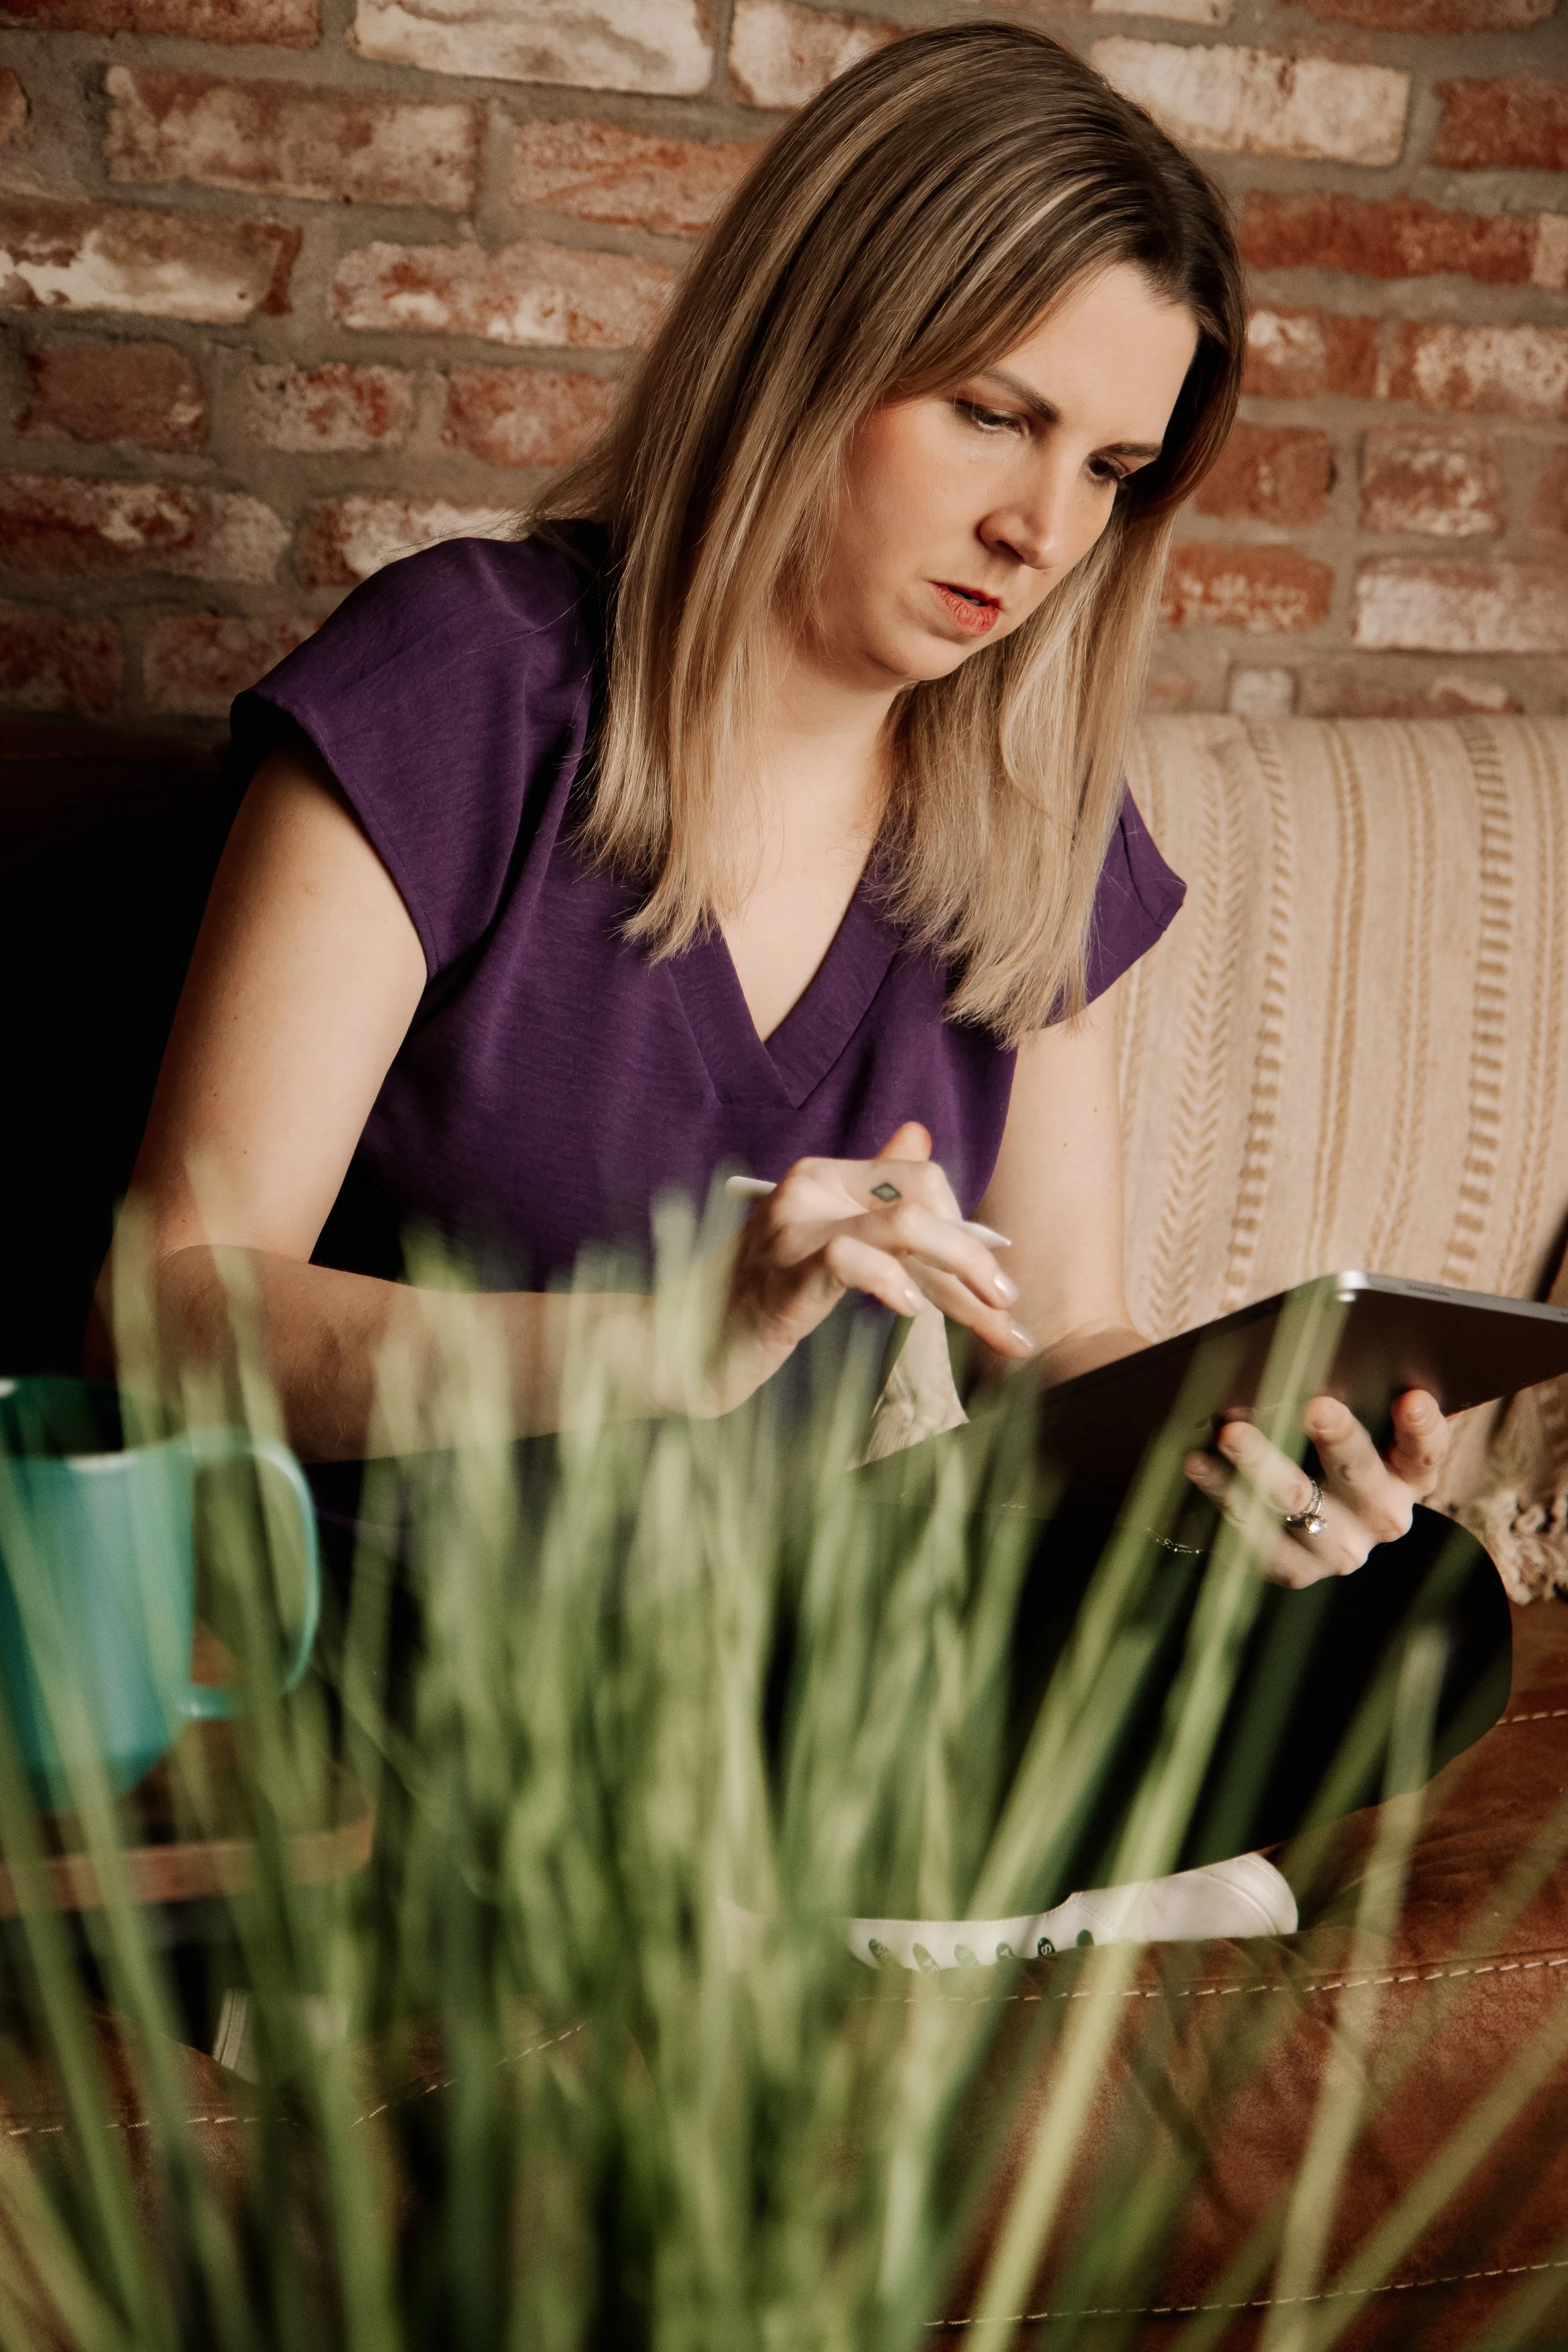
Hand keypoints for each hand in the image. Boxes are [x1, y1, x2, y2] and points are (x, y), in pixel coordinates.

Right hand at [703, 1121, 1033, 1413]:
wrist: (685, 1345)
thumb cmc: (760, 1299)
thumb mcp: (829, 1243)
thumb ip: (877, 1197)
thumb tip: (920, 1135)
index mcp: (826, 1176)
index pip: (923, 1181)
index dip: (967, 1233)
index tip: (991, 1290)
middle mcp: (811, 1187)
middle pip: (925, 1197)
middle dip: (977, 1257)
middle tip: (1008, 1308)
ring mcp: (794, 1228)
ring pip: (904, 1224)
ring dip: (961, 1269)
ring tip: (988, 1314)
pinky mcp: (784, 1273)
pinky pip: (853, 1259)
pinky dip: (893, 1283)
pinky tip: (911, 1311)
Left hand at [1182, 1389, 1450, 1588]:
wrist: (1299, 1520)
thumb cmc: (1323, 1444)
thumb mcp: (1350, 1420)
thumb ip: (1349, 1392)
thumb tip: (1320, 1353)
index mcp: (1407, 1474)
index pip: (1424, 1450)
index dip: (1421, 1426)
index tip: (1411, 1397)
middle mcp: (1381, 1514)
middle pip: (1360, 1474)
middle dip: (1338, 1438)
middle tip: (1315, 1406)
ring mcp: (1339, 1548)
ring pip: (1298, 1502)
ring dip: (1262, 1464)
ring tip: (1230, 1432)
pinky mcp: (1293, 1569)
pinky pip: (1253, 1532)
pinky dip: (1222, 1492)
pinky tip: (1198, 1462)